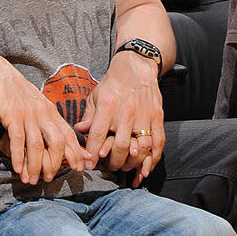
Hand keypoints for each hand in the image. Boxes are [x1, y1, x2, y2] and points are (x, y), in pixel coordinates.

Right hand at [0, 50, 89, 184]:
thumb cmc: (13, 91)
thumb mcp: (35, 103)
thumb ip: (45, 118)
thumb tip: (54, 136)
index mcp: (50, 111)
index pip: (68, 134)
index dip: (76, 153)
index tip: (80, 168)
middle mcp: (42, 113)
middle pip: (57, 143)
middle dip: (56, 164)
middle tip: (50, 178)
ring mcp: (28, 114)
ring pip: (37, 146)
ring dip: (35, 166)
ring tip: (31, 180)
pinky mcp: (11, 115)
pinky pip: (18, 140)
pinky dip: (18, 157)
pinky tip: (17, 169)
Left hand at [75, 51, 164, 186]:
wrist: (137, 66)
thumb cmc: (113, 82)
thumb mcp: (95, 95)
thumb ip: (88, 115)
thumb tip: (79, 130)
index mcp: (108, 106)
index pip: (98, 135)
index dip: (92, 153)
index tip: (89, 165)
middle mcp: (127, 112)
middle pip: (121, 146)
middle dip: (114, 162)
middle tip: (109, 167)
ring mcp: (144, 116)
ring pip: (141, 148)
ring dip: (133, 164)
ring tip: (125, 168)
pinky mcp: (157, 117)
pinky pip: (158, 143)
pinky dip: (152, 159)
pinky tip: (145, 169)